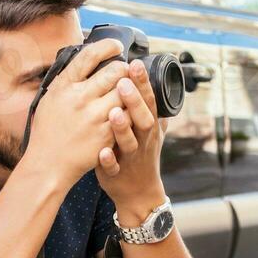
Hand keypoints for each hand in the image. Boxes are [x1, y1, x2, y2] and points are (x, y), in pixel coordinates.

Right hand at [19, 39, 128, 189]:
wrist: (48, 164)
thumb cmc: (48, 131)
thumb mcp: (50, 99)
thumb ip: (68, 81)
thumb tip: (86, 61)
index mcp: (64, 86)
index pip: (90, 55)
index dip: (108, 46)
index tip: (116, 47)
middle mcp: (80, 98)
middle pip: (115, 71)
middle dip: (124, 69)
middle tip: (125, 73)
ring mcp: (94, 116)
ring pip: (125, 92)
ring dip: (130, 90)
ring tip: (126, 93)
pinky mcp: (106, 133)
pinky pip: (127, 115)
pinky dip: (128, 112)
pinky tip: (125, 113)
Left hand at [95, 60, 166, 213]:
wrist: (139, 193)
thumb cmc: (141, 156)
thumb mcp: (152, 132)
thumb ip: (152, 110)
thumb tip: (156, 82)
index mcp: (149, 126)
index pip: (150, 101)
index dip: (144, 83)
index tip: (136, 63)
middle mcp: (143, 140)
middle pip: (143, 118)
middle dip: (135, 100)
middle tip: (123, 81)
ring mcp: (131, 157)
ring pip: (129, 142)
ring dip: (122, 128)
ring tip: (113, 112)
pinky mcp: (117, 174)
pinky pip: (114, 167)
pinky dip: (109, 160)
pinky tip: (102, 151)